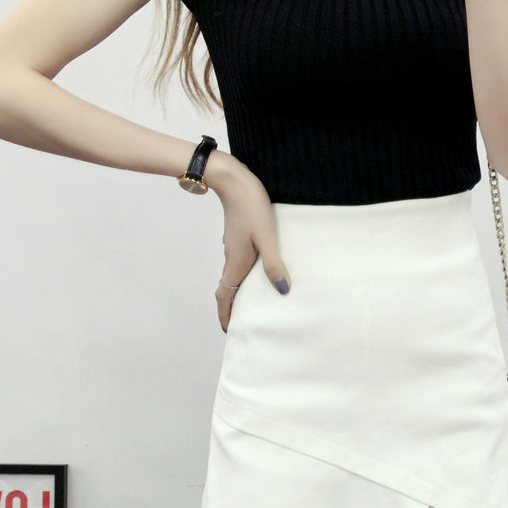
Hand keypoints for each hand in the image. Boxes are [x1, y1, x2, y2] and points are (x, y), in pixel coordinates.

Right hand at [203, 151, 290, 331]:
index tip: (230, 328)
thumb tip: (282, 289)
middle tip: (242, 320)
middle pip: (228, 288)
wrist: (233, 179)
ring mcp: (233, 246)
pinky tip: (259, 272)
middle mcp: (231, 257)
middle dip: (232, 307)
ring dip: (238, 291)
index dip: (226, 314)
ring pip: (233, 275)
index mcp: (236, 262)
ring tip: (253, 301)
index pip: (225, 295)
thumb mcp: (267, 236)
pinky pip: (238, 263)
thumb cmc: (251, 206)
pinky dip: (244, 275)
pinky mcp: (238, 237)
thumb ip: (274, 263)